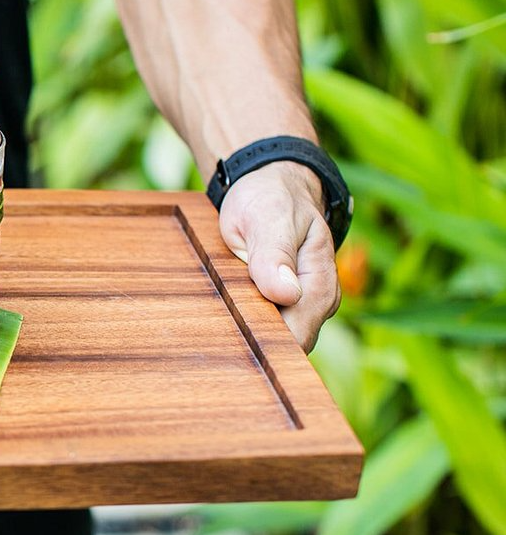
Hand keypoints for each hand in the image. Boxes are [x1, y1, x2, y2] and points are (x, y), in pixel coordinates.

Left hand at [217, 162, 340, 351]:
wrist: (270, 186)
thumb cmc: (270, 198)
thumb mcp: (268, 216)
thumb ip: (274, 254)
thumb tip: (286, 294)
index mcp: (320, 282)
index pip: (298, 334)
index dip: (268, 346)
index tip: (233, 347)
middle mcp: (317, 301)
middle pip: (287, 345)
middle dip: (255, 348)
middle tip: (213, 347)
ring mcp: (300, 305)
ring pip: (275, 339)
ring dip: (247, 339)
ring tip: (213, 338)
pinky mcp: (281, 305)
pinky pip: (264, 327)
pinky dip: (244, 327)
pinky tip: (222, 325)